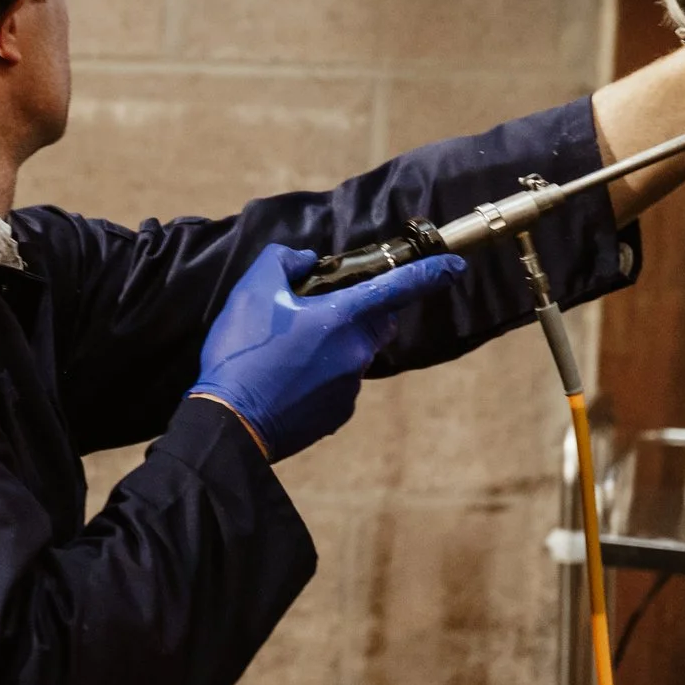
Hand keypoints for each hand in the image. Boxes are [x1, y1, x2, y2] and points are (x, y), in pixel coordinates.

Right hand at [191, 243, 466, 461]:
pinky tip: (286, 380)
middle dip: (361, 310)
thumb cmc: (241, 352)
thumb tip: (306, 261)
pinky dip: (322, 376)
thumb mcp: (252, 290)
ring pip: (355, 353)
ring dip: (334, 345)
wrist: (228, 423)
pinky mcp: (338, 416)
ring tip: (287, 352)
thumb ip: (284, 261)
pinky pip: (340, 384)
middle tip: (319, 310)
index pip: (400, 287)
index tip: (455, 267)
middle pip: (378, 321)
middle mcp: (357, 351)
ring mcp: (350, 387)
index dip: (431, 273)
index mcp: (343, 317)